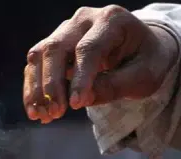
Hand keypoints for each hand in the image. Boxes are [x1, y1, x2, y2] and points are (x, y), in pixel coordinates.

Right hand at [23, 6, 178, 122]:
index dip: (80, 78)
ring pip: (40, 55)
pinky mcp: (55, 46)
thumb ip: (116, 86)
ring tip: (42, 116)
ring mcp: (66, 30)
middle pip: (57, 47)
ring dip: (37, 88)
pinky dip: (33, 89)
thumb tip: (82, 99)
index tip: (75, 105)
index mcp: (112, 20)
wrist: (141, 50)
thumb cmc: (146, 61)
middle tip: (56, 113)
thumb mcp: (144, 77)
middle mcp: (84, 20)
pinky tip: (37, 112)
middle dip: (53, 83)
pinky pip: (36, 65)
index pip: (89, 48)